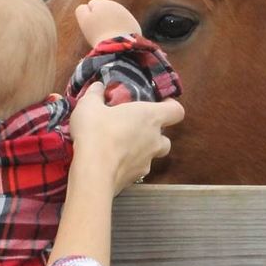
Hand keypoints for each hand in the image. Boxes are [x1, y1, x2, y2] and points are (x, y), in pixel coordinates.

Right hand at [67, 82, 182, 191]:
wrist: (92, 172)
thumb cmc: (96, 132)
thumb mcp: (89, 106)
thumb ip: (95, 94)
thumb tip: (98, 87)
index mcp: (150, 116)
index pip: (176, 111)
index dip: (170, 107)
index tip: (159, 104)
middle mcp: (154, 140)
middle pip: (166, 137)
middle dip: (154, 134)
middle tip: (136, 128)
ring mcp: (147, 161)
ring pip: (153, 155)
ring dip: (143, 150)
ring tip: (122, 146)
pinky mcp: (136, 178)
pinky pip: (138, 169)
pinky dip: (129, 165)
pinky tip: (112, 162)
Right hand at [75, 0, 141, 44]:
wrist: (119, 45)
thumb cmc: (98, 33)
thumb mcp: (84, 20)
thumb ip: (81, 10)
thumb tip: (86, 7)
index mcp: (103, 2)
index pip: (92, 5)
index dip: (89, 16)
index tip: (91, 26)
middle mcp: (117, 6)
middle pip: (104, 12)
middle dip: (101, 19)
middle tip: (99, 33)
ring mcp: (127, 15)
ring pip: (114, 19)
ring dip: (111, 25)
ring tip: (108, 37)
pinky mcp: (134, 25)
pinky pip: (123, 28)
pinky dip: (120, 32)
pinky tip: (118, 39)